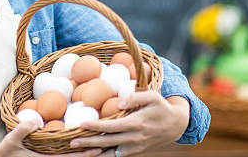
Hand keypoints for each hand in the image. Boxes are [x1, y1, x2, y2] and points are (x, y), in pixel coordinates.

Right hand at [0, 120, 101, 156]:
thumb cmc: (3, 155)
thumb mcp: (11, 141)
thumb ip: (22, 130)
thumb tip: (36, 119)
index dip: (85, 154)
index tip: (98, 148)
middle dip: (89, 155)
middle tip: (105, 148)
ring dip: (82, 156)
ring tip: (97, 149)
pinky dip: (71, 156)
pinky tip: (76, 149)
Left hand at [67, 91, 189, 155]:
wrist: (175, 125)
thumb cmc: (160, 107)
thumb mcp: (153, 96)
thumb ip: (136, 97)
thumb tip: (120, 103)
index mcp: (137, 123)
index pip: (113, 126)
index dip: (97, 126)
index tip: (82, 124)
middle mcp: (134, 138)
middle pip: (108, 142)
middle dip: (89, 143)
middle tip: (72, 142)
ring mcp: (134, 147)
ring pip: (110, 154)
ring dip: (94, 154)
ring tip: (77, 153)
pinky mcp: (134, 152)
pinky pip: (116, 156)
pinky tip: (90, 155)